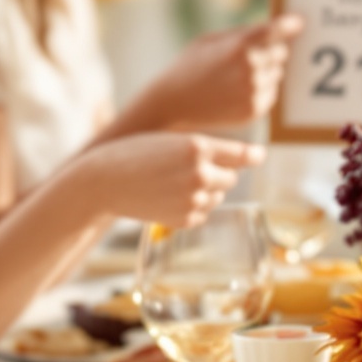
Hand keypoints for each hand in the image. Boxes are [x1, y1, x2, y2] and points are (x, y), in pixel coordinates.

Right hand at [79, 130, 261, 231]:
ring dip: (205, 191)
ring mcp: (194, 199)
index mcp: (198, 147)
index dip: (251, 156)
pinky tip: (167, 198)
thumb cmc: (136, 153)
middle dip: (218, 173)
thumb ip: (208, 148)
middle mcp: (201, 174)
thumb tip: (251, 159)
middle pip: (231, 178)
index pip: (242, 154)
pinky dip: (192, 208)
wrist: (103, 181)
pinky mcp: (184, 220)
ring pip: (218, 196)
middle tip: (188, 168)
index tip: (257, 156)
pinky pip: (203, 213)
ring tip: (173, 182)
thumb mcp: (173, 141)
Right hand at [127, 17, 303, 133]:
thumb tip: (272, 29)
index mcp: (239, 46)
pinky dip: (262, 89)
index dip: (290, 25)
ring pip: (278, 74)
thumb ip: (242, 34)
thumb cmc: (189, 65)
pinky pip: (272, 93)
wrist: (172, 103)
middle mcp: (251, 68)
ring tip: (238, 75)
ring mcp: (254, 91)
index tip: (299, 23)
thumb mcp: (210, 40)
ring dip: (267, 71)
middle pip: (282, 53)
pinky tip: (237, 89)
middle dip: (272, 51)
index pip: (277, 30)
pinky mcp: (255, 110)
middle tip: (252, 54)